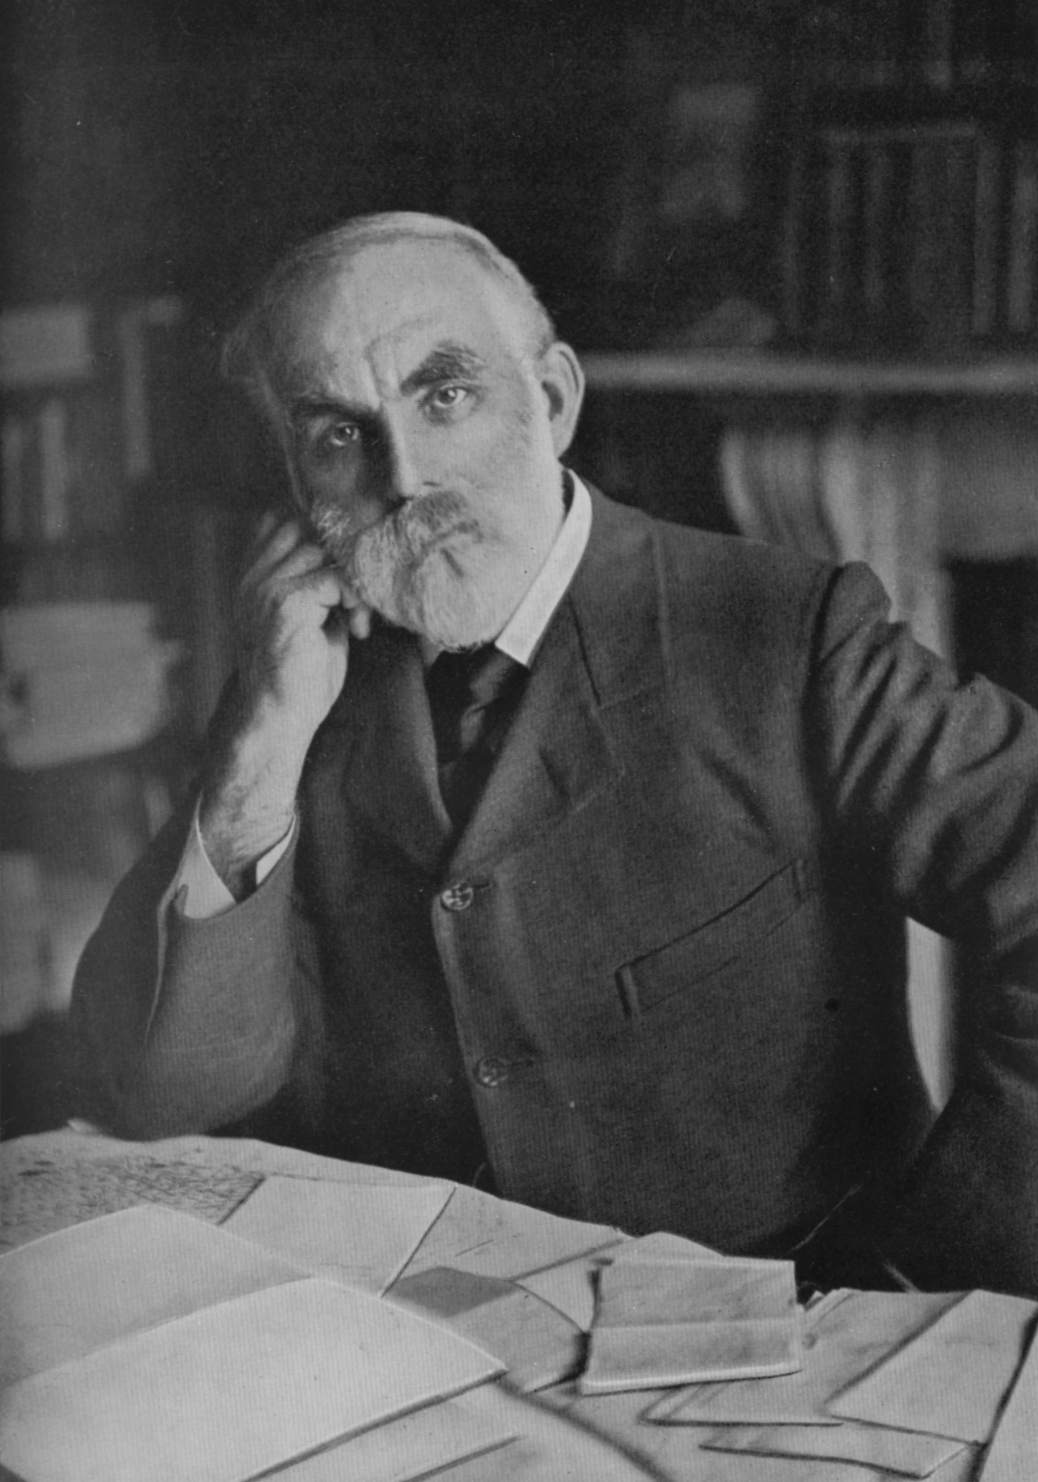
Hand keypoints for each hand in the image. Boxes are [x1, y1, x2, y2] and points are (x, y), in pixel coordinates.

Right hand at [233, 513, 369, 738]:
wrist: (278, 718)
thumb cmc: (300, 676)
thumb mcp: (314, 620)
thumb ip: (323, 584)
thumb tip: (360, 554)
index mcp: (255, 576)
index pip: (289, 520)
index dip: (329, 539)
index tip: (353, 574)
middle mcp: (255, 576)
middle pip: (310, 527)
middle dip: (345, 555)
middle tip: (360, 596)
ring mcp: (266, 587)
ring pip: (325, 549)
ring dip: (354, 580)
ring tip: (358, 618)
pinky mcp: (286, 602)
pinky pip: (335, 578)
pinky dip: (356, 600)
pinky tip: (357, 630)